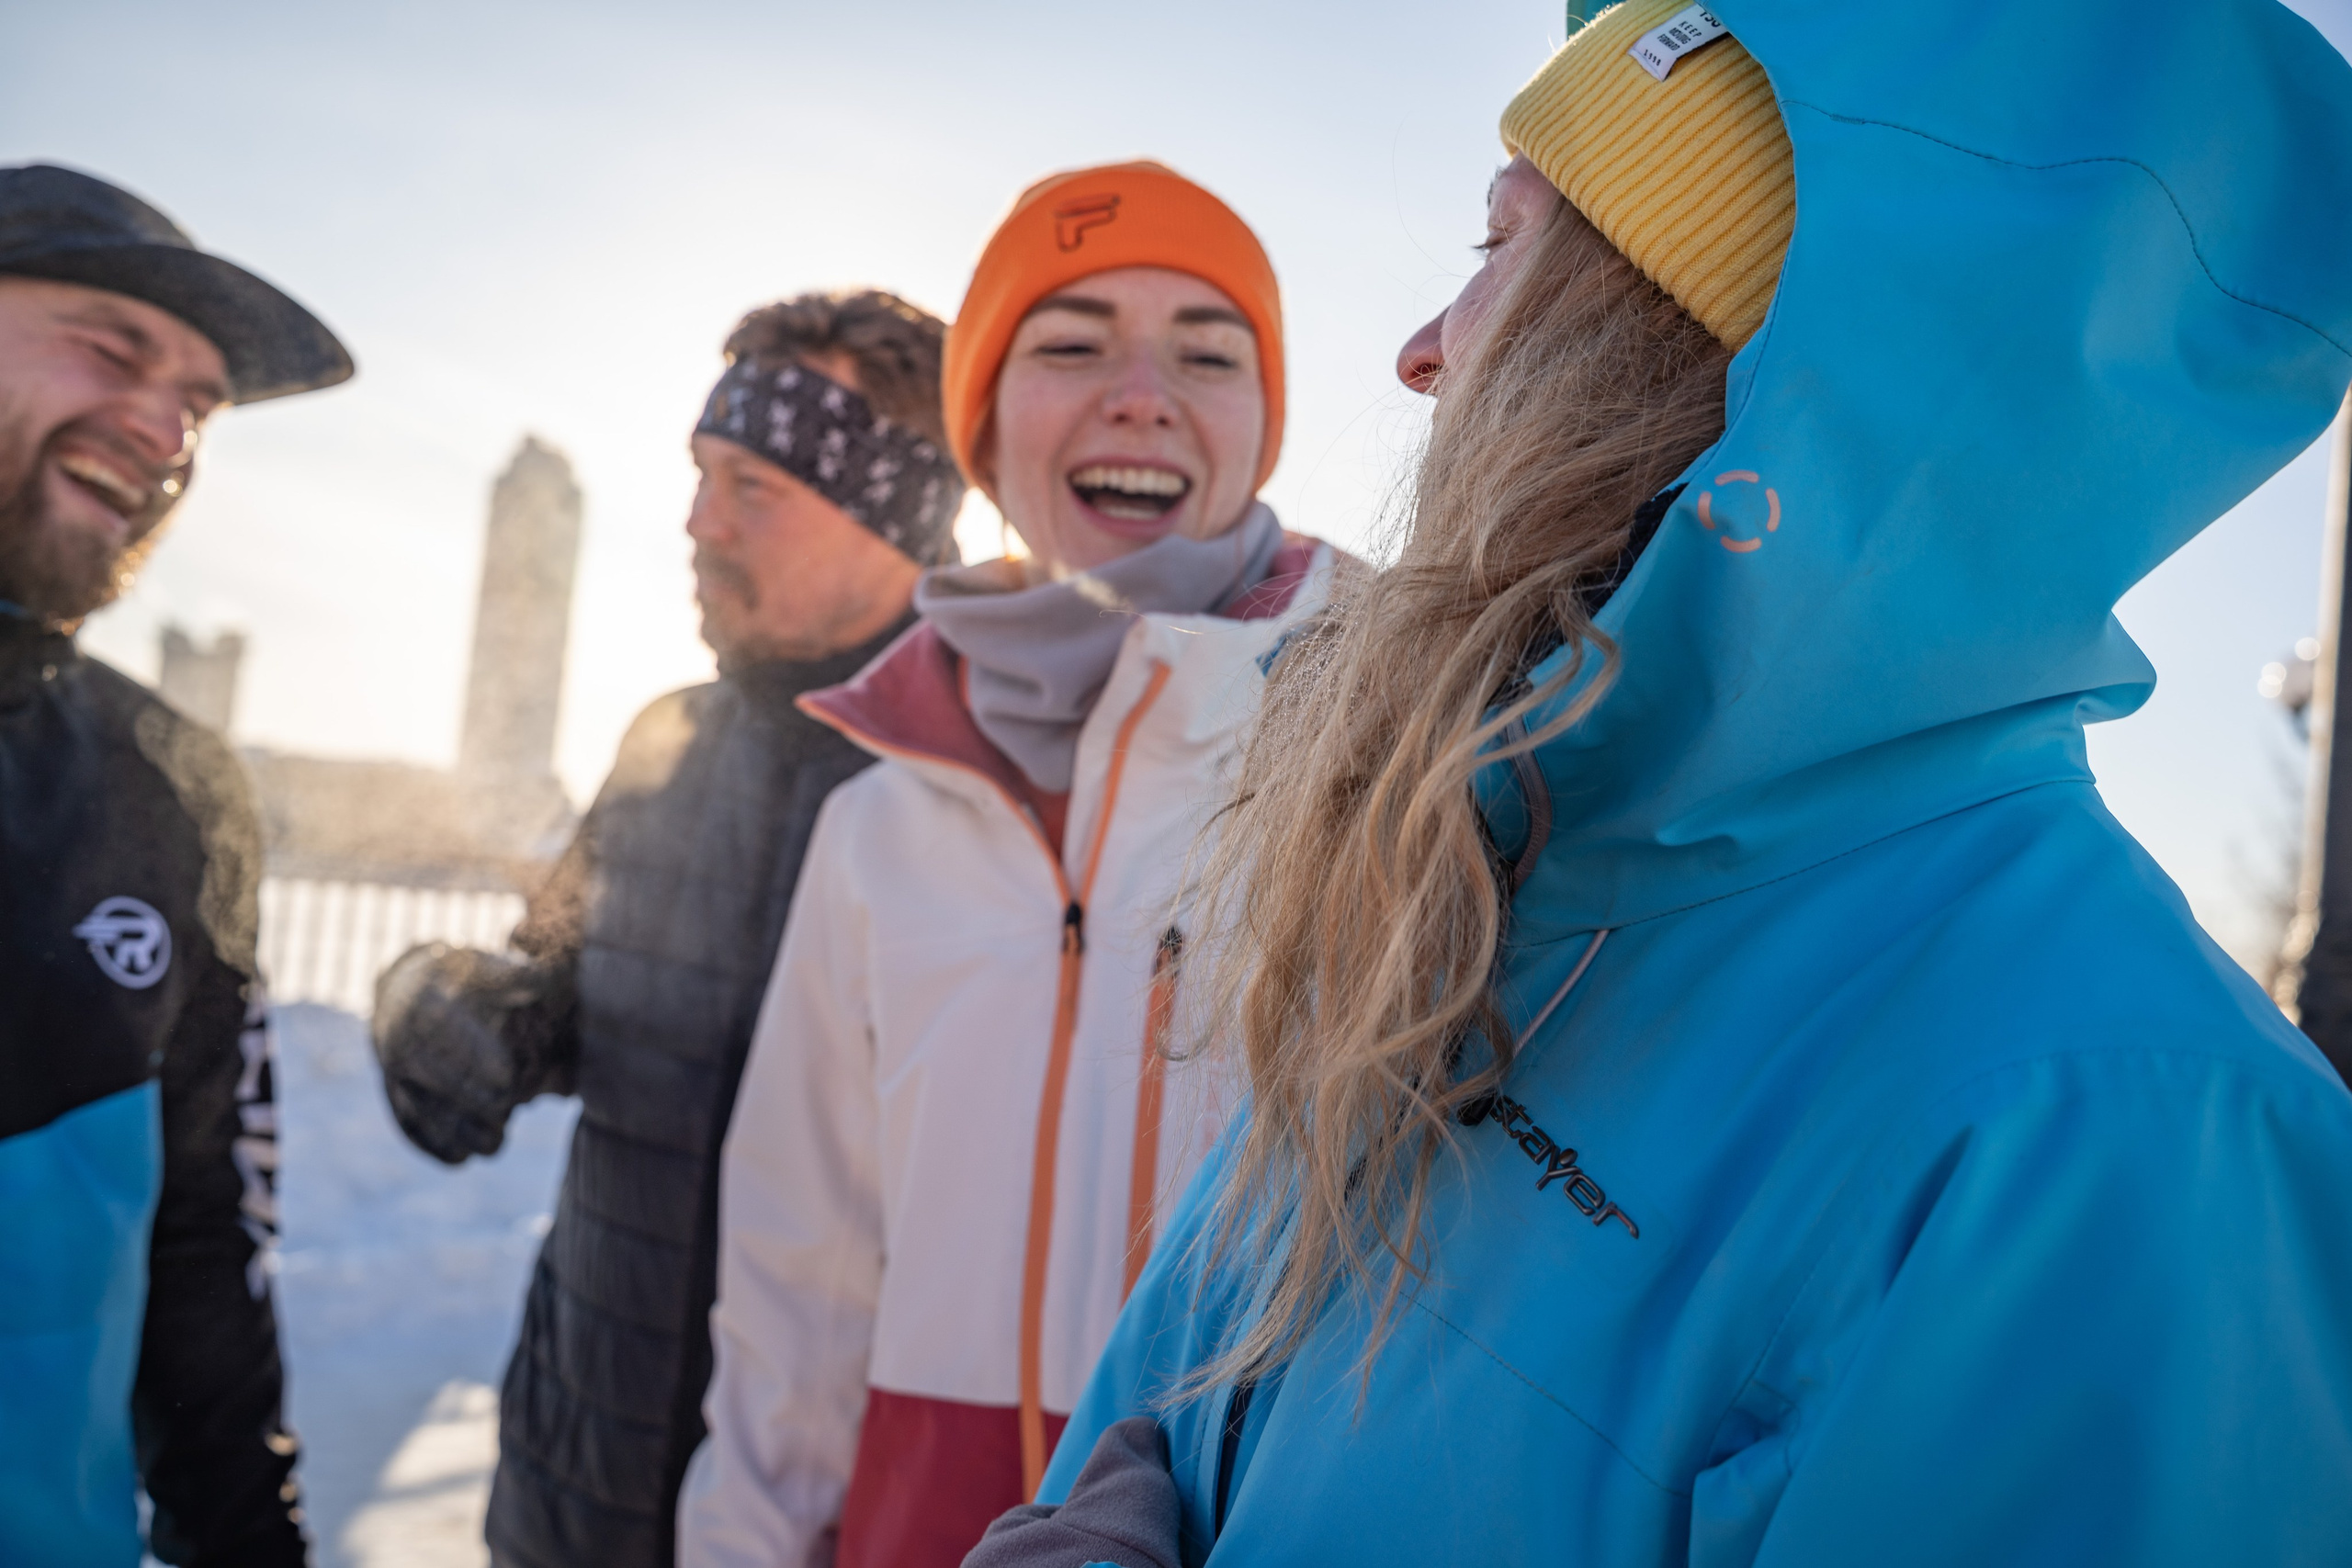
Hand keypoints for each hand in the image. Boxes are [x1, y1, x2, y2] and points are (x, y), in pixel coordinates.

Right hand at [372, 942, 576, 1163]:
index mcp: (424, 999)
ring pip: (416, 1104)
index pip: (442, 1029)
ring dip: (453, 1131)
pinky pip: (405, 1120)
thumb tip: (542, 979)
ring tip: (495, 1146)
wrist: (408, 990)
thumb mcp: (489, 967)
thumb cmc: (466, 980)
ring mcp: (391, 1067)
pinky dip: (430, 1144)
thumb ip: (516, 975)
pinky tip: (460, 1159)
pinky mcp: (392, 1091)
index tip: (506, 1079)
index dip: (473, 1055)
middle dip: (467, 1100)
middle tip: (505, 1115)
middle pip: (428, 1073)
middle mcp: (398, 1035)